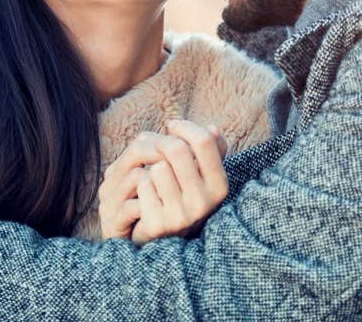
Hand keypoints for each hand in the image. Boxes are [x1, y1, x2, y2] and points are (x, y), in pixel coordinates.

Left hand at [98, 120, 228, 244]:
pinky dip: (141, 184)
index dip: (185, 127)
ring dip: (151, 167)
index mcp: (219, 187)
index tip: (172, 126)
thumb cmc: (183, 195)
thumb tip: (212, 128)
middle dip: (162, 142)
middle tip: (155, 144)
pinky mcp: (158, 224)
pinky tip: (145, 194)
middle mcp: (204, 203)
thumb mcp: (203, 174)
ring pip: (158, 168)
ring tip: (154, 178)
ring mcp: (182, 216)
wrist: (164, 236)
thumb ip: (212, 150)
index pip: (204, 141)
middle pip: (177, 150)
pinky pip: (143, 185)